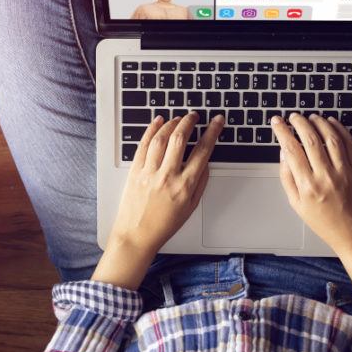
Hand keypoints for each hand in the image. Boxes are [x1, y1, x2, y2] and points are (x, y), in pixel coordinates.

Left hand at [91, 113, 223, 288]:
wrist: (136, 235)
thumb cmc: (164, 224)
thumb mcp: (191, 207)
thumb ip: (201, 182)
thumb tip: (205, 161)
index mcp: (185, 185)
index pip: (203, 150)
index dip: (212, 131)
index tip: (217, 121)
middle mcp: (168, 176)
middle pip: (180, 138)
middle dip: (190, 122)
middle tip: (195, 116)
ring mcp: (149, 172)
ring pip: (161, 138)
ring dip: (172, 124)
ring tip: (178, 118)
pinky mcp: (135, 171)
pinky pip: (144, 145)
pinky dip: (151, 130)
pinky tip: (158, 122)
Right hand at [270, 113, 351, 255]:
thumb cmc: (325, 222)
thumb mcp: (297, 204)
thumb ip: (287, 177)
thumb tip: (283, 153)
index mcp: (307, 186)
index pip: (291, 150)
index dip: (282, 132)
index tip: (277, 123)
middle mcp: (326, 176)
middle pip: (310, 139)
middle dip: (299, 123)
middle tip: (293, 117)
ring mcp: (344, 171)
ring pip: (330, 137)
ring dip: (319, 122)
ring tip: (310, 117)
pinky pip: (349, 143)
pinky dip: (339, 129)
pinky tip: (331, 124)